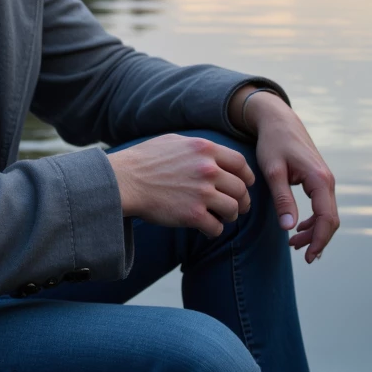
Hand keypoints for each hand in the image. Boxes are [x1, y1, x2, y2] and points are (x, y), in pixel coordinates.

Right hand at [107, 135, 255, 236]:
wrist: (124, 181)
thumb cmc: (144, 160)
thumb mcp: (173, 141)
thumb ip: (197, 147)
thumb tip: (211, 153)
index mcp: (205, 149)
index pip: (240, 163)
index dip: (246, 176)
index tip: (245, 184)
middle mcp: (208, 169)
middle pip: (240, 188)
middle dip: (242, 200)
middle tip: (239, 207)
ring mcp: (202, 192)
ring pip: (233, 209)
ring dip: (230, 216)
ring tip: (222, 218)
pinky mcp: (192, 214)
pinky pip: (216, 227)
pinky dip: (213, 230)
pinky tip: (206, 229)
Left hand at [239, 89, 339, 262]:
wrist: (277, 120)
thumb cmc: (273, 143)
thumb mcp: (273, 171)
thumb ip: (283, 199)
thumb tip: (289, 228)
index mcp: (319, 179)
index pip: (327, 218)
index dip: (319, 240)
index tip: (307, 257)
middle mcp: (327, 181)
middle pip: (331, 219)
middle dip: (317, 240)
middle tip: (299, 254)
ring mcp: (325, 180)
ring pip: (327, 214)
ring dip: (314, 232)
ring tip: (294, 244)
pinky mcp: (318, 180)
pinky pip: (322, 206)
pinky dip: (313, 221)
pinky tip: (298, 228)